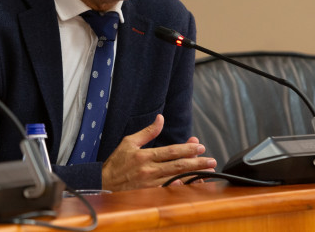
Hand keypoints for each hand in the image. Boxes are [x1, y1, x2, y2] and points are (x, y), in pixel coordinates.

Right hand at [101, 114, 216, 190]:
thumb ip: (147, 132)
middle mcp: (148, 170)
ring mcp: (150, 184)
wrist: (103, 184)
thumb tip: (160, 119)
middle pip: (177, 166)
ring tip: (207, 173)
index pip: (170, 151)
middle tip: (211, 160)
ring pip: (176, 179)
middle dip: (196, 163)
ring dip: (193, 176)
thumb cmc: (116, 163)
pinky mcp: (149, 194)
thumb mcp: (129, 142)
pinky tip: (193, 186)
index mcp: (144, 156)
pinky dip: (182, 188)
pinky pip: (169, 191)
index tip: (200, 146)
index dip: (187, 149)